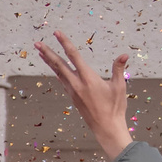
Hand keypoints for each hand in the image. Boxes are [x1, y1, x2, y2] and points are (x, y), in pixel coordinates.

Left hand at [32, 32, 136, 159]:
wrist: (106, 128)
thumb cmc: (114, 108)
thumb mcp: (119, 86)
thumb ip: (118, 69)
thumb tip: (124, 54)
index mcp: (88, 78)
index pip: (74, 56)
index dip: (65, 43)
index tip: (57, 33)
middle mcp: (77, 84)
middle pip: (59, 64)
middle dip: (48, 52)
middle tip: (37, 43)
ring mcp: (73, 91)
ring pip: (58, 72)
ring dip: (49, 61)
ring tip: (40, 52)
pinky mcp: (72, 97)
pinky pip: (62, 81)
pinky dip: (56, 72)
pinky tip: (54, 68)